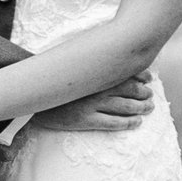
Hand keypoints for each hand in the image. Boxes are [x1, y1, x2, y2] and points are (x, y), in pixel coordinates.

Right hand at [33, 73, 153, 133]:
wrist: (31, 98)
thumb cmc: (54, 81)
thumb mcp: (72, 66)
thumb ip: (90, 63)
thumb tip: (111, 57)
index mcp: (93, 73)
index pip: (124, 71)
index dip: (141, 75)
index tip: (149, 78)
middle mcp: (95, 87)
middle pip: (129, 89)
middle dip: (144, 93)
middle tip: (150, 95)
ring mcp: (91, 104)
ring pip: (125, 106)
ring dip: (141, 107)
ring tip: (149, 108)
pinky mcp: (84, 120)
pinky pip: (113, 123)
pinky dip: (128, 122)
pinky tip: (137, 122)